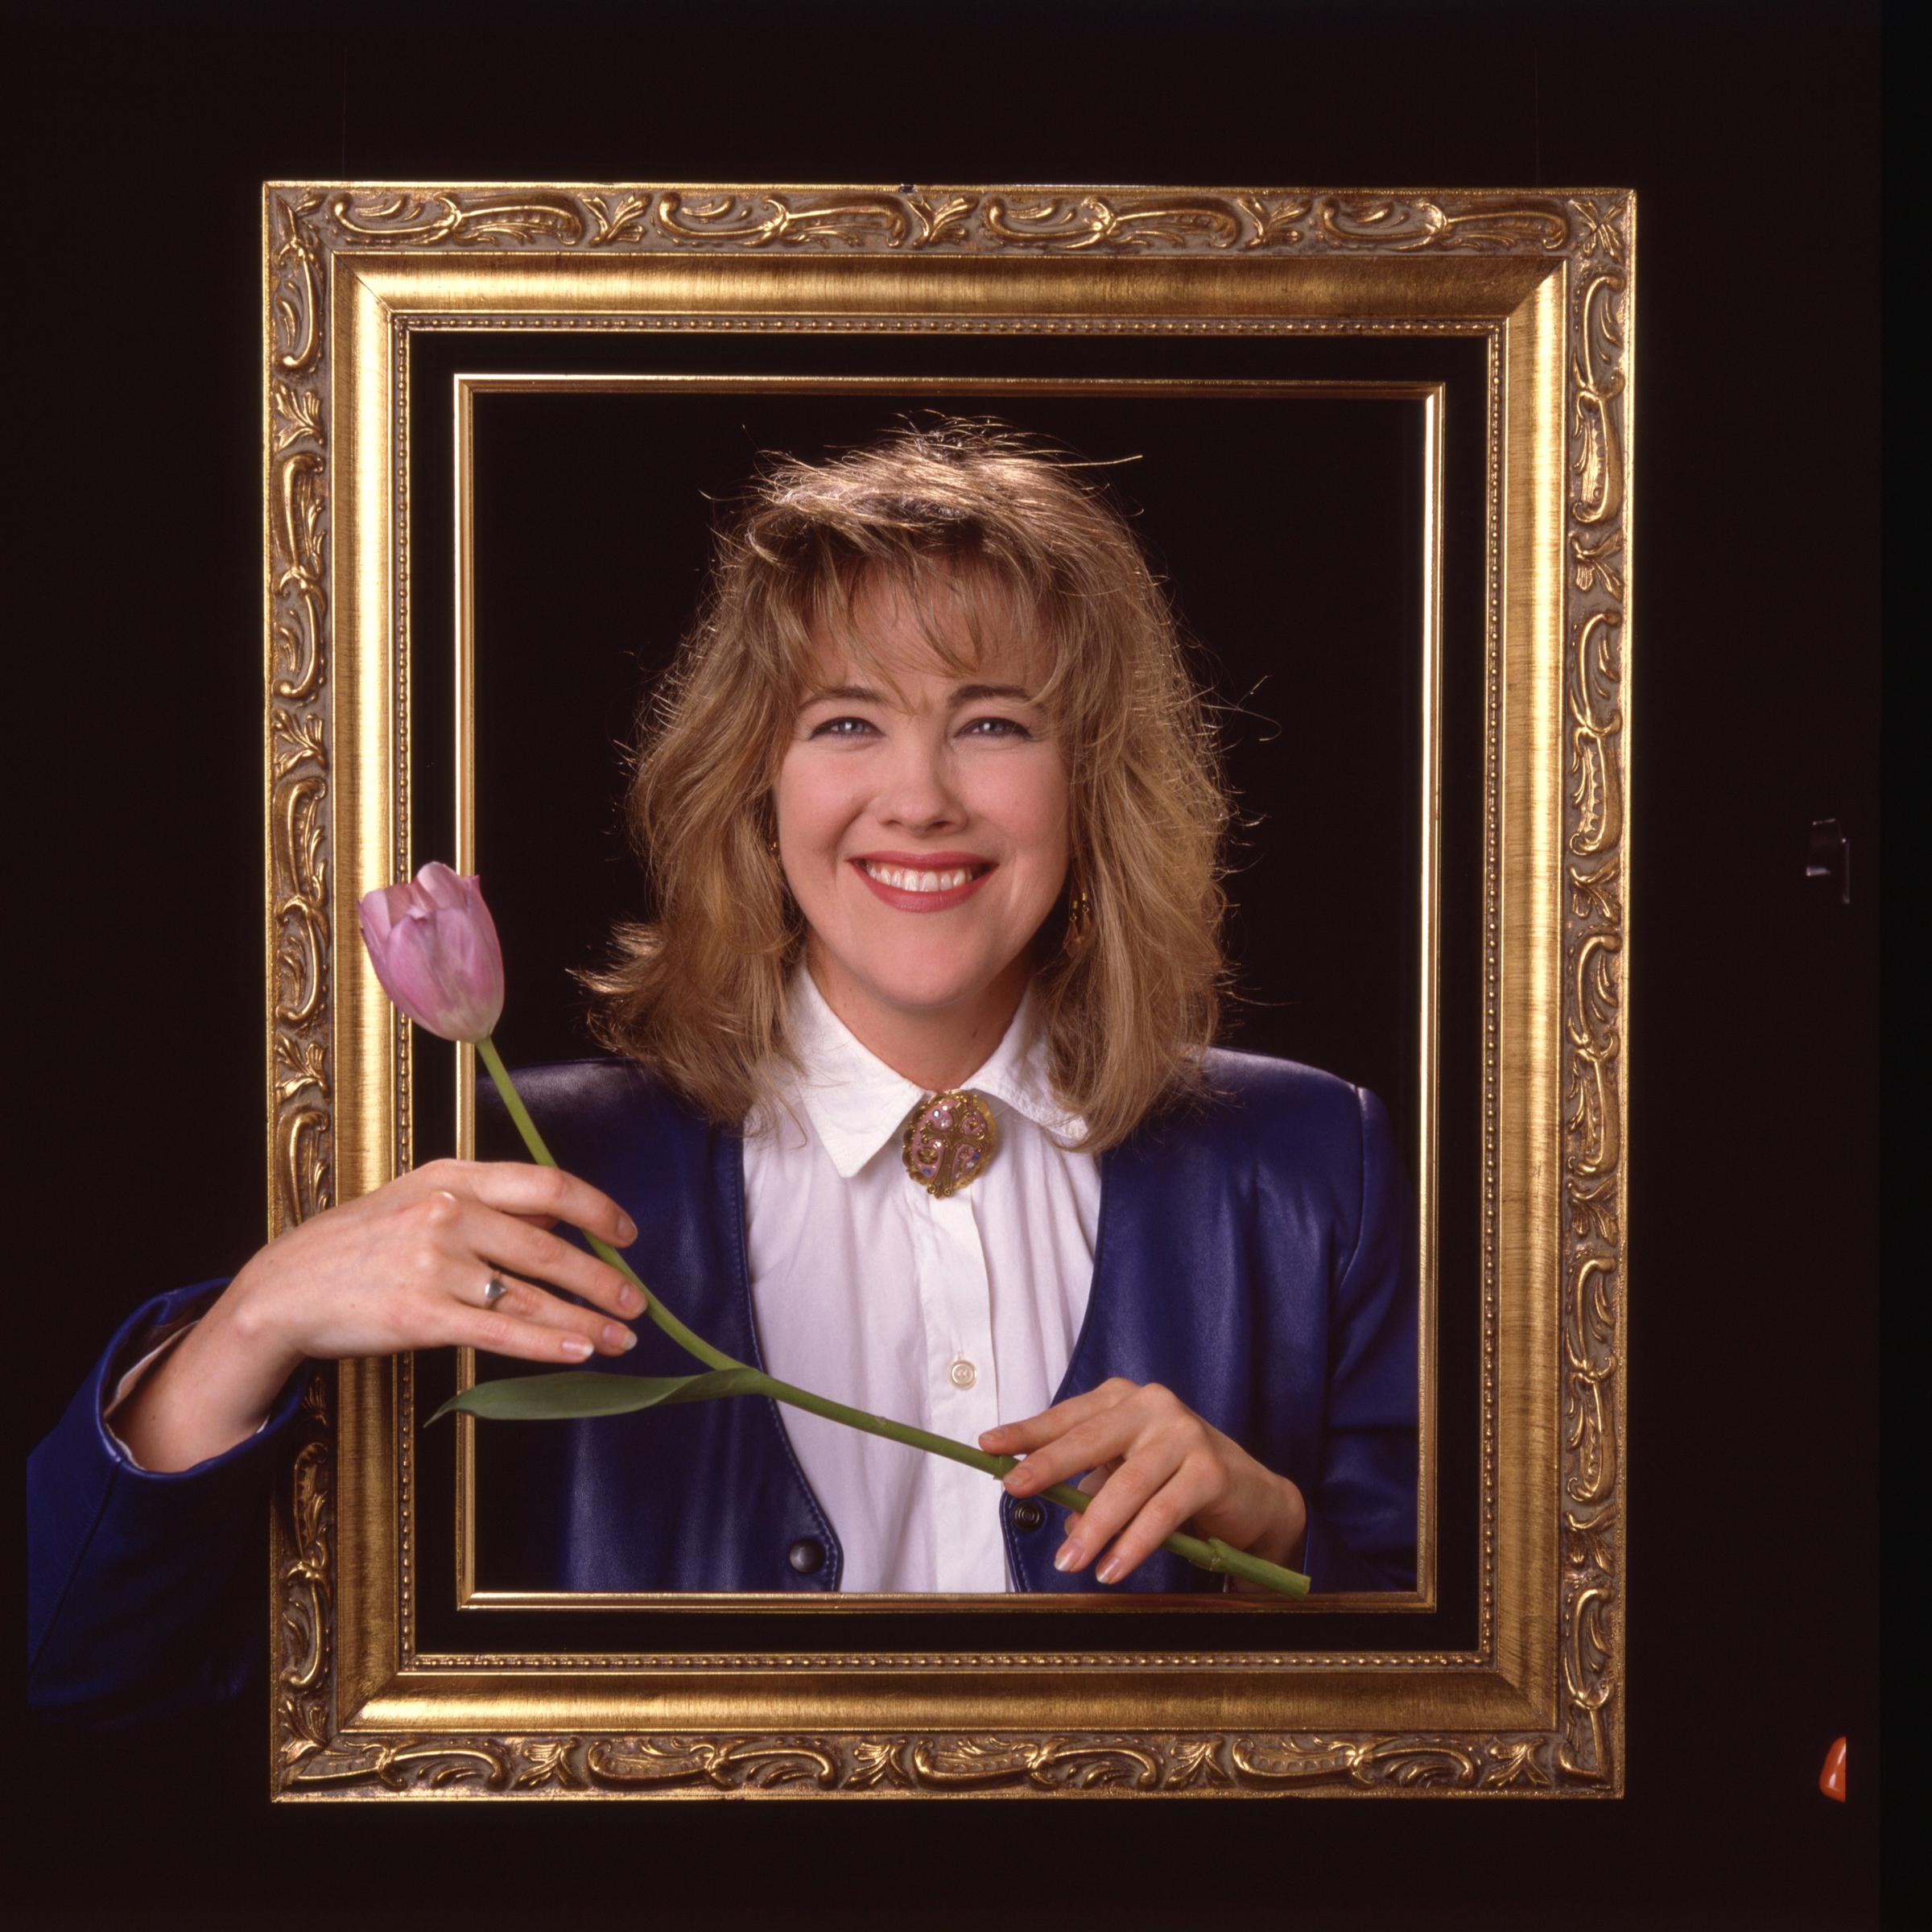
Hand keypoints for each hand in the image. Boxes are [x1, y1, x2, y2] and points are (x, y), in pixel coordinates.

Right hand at [112, 1159, 644, 1470]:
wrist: (282, 1290)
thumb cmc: (356, 1245)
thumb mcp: (419, 1196)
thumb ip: (487, 1200)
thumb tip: (559, 1212)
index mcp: (454, 1175)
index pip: (546, 1184)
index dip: (596, 1210)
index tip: (627, 1233)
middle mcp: (448, 1212)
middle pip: (549, 1247)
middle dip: (602, 1279)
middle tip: (637, 1301)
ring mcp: (434, 1263)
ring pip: (531, 1296)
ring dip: (586, 1320)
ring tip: (621, 1337)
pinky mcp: (421, 1315)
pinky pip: (500, 1332)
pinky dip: (547, 1345)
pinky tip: (581, 1352)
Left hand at [979, 1378, 1306, 1587]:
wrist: (1252, 1496)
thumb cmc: (1177, 1479)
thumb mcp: (1126, 1474)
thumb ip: (1090, 1484)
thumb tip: (1055, 1513)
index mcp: (1124, 1399)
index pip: (1067, 1416)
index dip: (1027, 1432)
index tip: (988, 1447)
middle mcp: (1154, 1406)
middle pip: (1091, 1438)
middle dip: (1049, 1466)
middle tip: (1014, 1491)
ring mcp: (1185, 1434)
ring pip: (1127, 1482)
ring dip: (1094, 1526)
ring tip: (1067, 1562)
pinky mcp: (1211, 1469)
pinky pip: (1163, 1511)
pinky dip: (1134, 1543)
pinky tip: (1112, 1568)